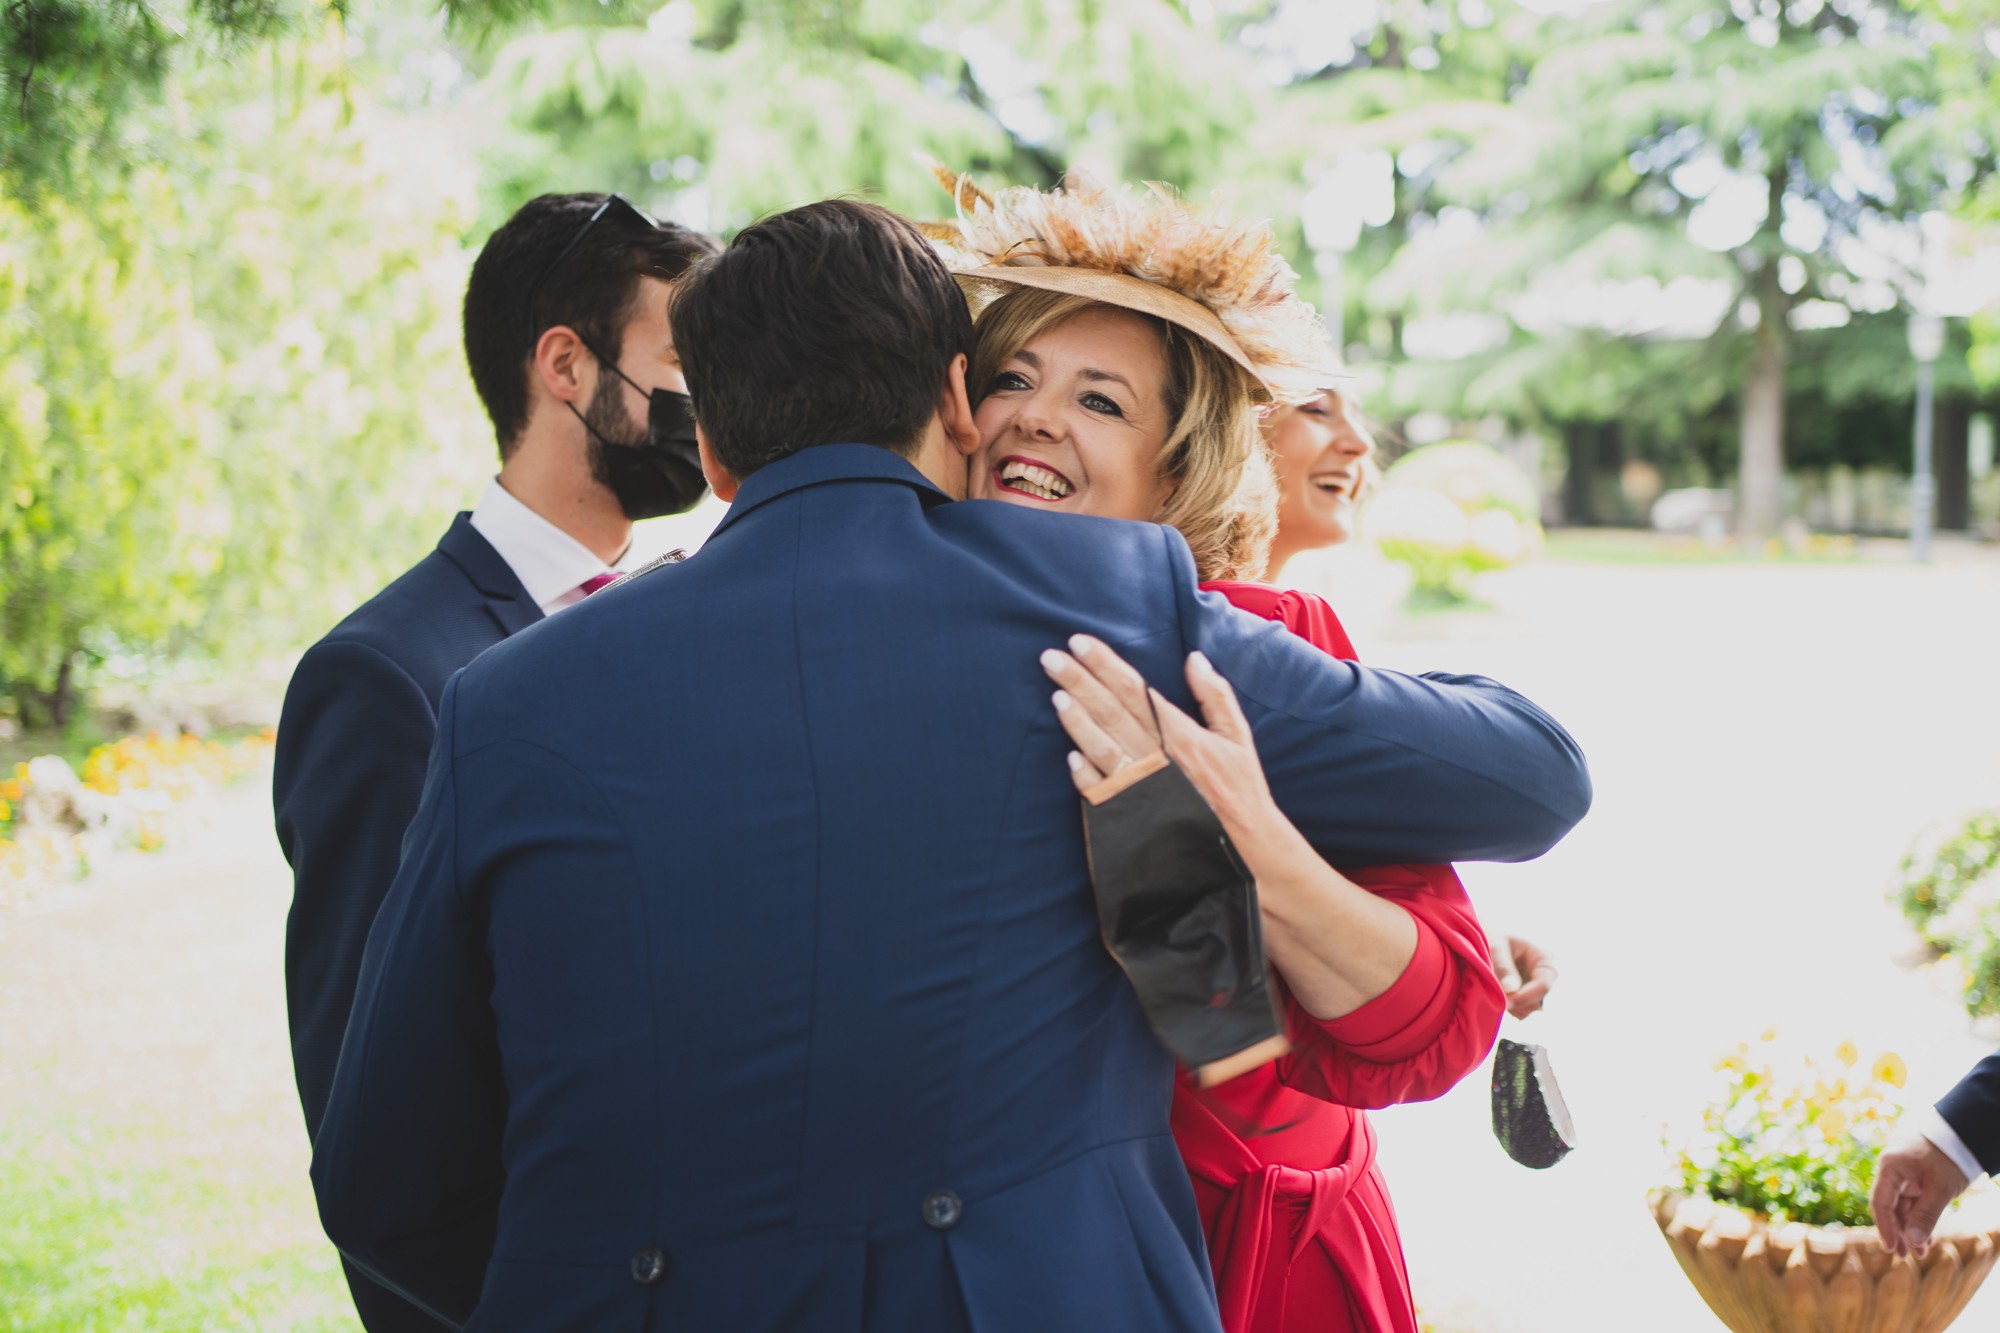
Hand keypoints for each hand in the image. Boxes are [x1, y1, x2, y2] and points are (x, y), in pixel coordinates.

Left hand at [1042, 637, 1275, 837]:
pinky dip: (1085, 776)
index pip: (1133, 689)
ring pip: (1102, 747)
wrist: (1245, 847)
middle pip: (1110, 711)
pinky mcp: (1132, 815)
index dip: (1105, 664)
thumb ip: (1215, 695)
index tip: (1079, 642)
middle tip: (1051, 658)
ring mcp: (1142, 788)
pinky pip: (1102, 793)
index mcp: (1179, 734)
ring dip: (1077, 722)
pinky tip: (1069, 756)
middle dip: (1079, 681)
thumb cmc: (1240, 788)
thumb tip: (1194, 658)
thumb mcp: (1236, 736)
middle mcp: (1157, 757)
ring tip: (1056, 695)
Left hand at [1490, 934, 1556, 1018]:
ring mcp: (1537, 985)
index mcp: (1542, 956)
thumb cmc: (1491, 937)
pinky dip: (1512, 1009)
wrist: (1484, 939)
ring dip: (1514, 1007)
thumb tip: (1511, 989)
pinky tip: (1499, 998)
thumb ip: (1503, 967)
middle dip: (1518, 1002)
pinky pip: (1525, 1011)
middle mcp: (1545, 972)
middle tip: (1495, 999)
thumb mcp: (1495, 947)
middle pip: (1539, 999)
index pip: (1543, 984)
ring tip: (1494, 995)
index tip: (1505, 1002)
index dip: (1525, 996)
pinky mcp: (1528, 994)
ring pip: (1532, 1008)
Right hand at [1872, 1132, 1970, 1257]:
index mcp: (1891, 1168)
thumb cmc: (1950, 1157)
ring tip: (1920, 1253)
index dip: (1885, 1227)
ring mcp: (1903, 1174)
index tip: (1891, 1248)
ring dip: (1909, 1228)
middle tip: (1903, 1257)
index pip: (1881, 1202)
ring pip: (1901, 1206)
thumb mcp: (1940, 1189)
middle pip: (1889, 1206)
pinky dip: (1918, 1218)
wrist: (1964, 1133)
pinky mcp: (1915, 1177)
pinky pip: (1912, 1201)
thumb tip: (1911, 1242)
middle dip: (1897, 1232)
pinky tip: (1925, 1237)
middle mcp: (1892, 1171)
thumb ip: (1925, 1216)